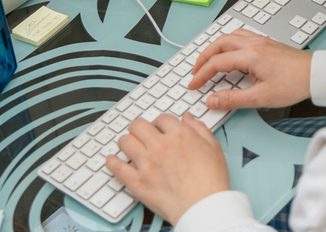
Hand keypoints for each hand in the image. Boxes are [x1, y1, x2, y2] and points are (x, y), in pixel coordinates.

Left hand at [107, 114, 228, 224]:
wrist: (203, 206)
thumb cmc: (211, 179)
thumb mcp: (213, 146)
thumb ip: (199, 128)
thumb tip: (188, 118)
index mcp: (180, 135)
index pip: (162, 118)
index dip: (161, 122)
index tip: (161, 128)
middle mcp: (161, 146)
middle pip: (138, 125)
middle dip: (140, 127)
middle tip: (142, 133)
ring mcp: (147, 164)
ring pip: (125, 142)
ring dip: (126, 141)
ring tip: (129, 145)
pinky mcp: (137, 182)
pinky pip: (116, 168)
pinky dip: (112, 162)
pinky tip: (112, 160)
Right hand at [188, 29, 313, 110]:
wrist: (317, 74)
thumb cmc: (295, 84)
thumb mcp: (261, 97)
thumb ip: (233, 99)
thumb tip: (211, 100)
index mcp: (250, 55)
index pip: (217, 62)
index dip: (201, 75)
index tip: (193, 85)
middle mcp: (254, 44)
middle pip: (219, 44)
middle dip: (203, 57)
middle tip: (195, 72)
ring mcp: (262, 41)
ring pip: (230, 36)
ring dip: (215, 48)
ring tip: (208, 61)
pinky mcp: (268, 43)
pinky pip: (241, 36)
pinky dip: (229, 43)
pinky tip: (230, 53)